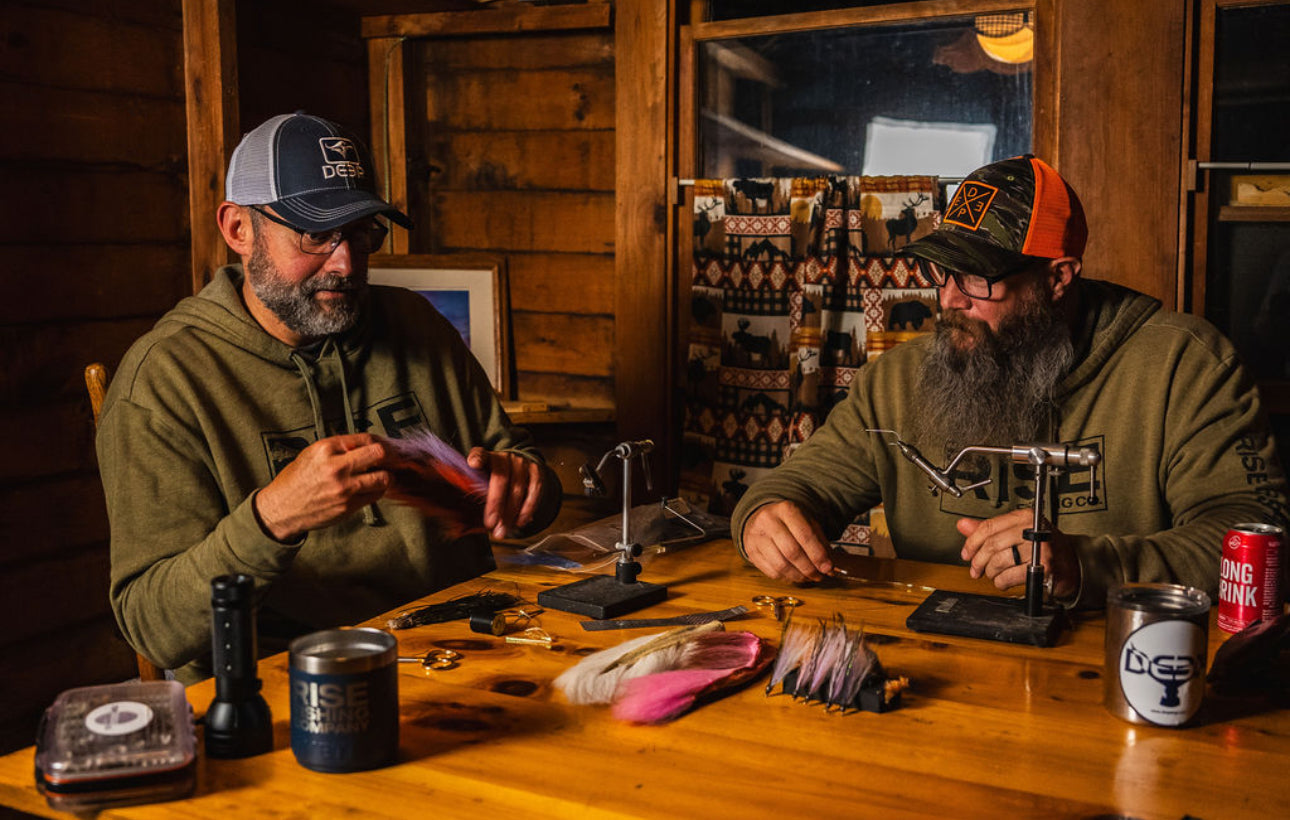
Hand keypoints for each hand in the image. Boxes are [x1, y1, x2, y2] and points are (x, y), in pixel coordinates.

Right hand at [255, 433, 392, 541]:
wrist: (282, 508)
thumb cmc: (297, 480)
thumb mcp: (312, 454)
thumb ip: (338, 448)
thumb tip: (366, 444)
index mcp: (326, 448)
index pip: (365, 439)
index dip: (378, 442)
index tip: (381, 447)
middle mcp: (336, 466)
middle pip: (379, 454)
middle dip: (387, 457)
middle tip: (387, 461)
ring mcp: (343, 488)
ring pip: (383, 478)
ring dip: (386, 476)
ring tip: (380, 476)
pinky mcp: (348, 506)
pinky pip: (375, 495)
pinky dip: (377, 491)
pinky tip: (371, 488)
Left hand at [466, 448, 543, 538]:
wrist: (521, 469)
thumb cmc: (496, 481)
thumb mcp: (483, 482)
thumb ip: (477, 494)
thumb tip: (468, 523)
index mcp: (487, 457)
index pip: (480, 454)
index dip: (477, 458)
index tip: (474, 464)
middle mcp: (505, 457)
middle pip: (501, 478)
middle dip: (496, 503)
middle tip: (491, 524)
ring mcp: (522, 463)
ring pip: (518, 487)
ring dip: (511, 512)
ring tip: (503, 529)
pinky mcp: (537, 472)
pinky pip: (534, 491)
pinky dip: (528, 509)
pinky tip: (520, 522)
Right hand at [741, 500, 832, 582]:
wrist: (761, 518)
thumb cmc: (789, 522)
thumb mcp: (807, 522)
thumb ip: (820, 543)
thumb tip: (830, 567)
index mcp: (786, 509)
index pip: (805, 535)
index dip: (818, 555)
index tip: (828, 568)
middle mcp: (768, 521)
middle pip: (792, 552)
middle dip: (809, 569)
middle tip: (819, 576)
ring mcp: (757, 536)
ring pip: (781, 565)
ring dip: (798, 576)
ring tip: (808, 577)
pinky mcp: (751, 551)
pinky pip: (771, 572)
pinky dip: (786, 578)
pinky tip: (794, 575)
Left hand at [958, 509, 1079, 598]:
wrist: (1072, 564)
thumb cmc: (1043, 548)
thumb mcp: (1016, 533)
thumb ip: (990, 530)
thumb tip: (963, 525)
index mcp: (1024, 517)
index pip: (989, 527)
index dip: (972, 542)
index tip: (966, 553)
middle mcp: (1032, 529)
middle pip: (992, 545)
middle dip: (978, 560)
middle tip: (975, 569)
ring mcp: (1039, 548)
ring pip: (999, 561)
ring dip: (990, 572)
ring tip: (993, 574)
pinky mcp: (1043, 566)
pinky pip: (1009, 576)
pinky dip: (1001, 582)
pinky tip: (1003, 580)